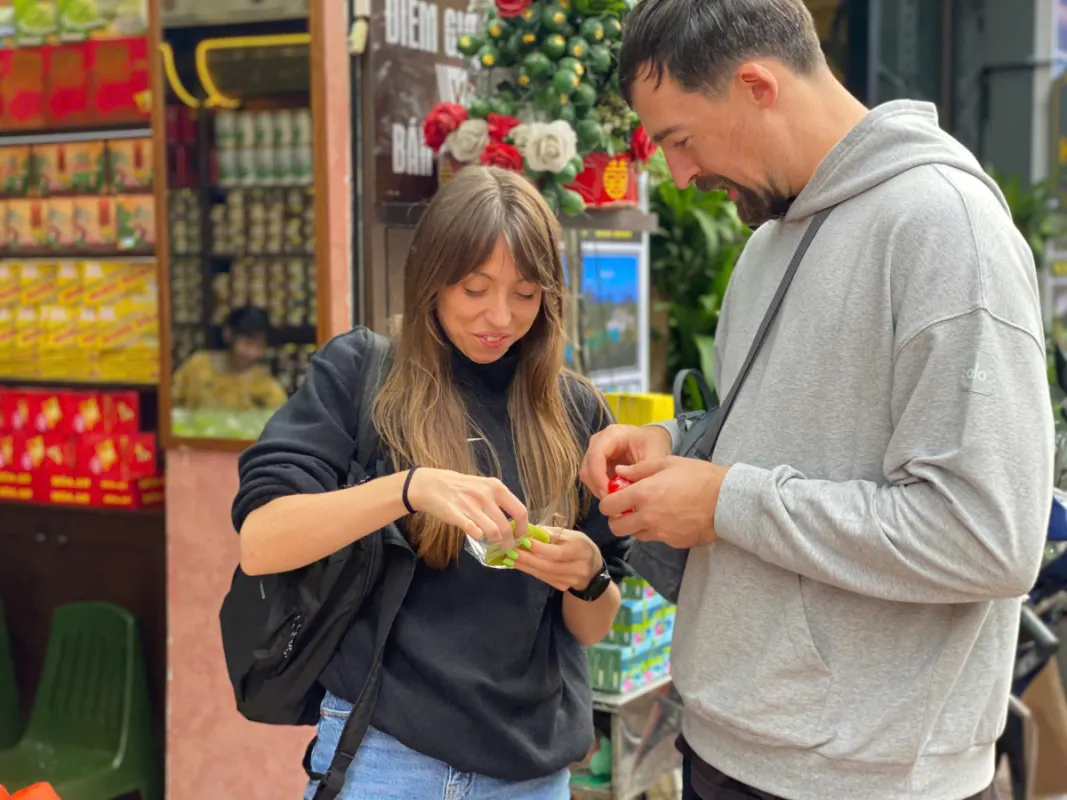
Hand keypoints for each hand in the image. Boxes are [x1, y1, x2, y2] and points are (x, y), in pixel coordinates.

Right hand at [406, 468, 527, 543]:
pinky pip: (474, 531)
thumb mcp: (484, 486)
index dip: (523, 528)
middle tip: (506, 547)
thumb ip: (499, 501)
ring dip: (495, 542)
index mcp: (496, 487)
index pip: (520, 511)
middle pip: (507, 527)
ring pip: (493, 532)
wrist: (431, 484)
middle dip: (509, 542)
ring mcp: (471, 504)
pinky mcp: (456, 514)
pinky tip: (477, 535)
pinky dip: (478, 537)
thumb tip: (515, 521)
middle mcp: (486, 495)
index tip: (519, 537)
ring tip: (493, 543)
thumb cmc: (461, 487)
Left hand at [510, 527, 602, 591]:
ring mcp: (571, 580)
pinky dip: (530, 571)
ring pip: (545, 574)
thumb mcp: (572, 535)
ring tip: (510, 558)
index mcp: (582, 550)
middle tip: (511, 552)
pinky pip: (544, 579)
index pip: (559, 552)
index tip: (525, 541)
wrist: (592, 568)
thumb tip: (531, 530)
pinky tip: (518, 565)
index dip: (541, 549)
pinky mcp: (563, 587)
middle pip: (550, 566)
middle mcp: (578, 568)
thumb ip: (553, 533)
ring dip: (525, 566)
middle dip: (529, 559)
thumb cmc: (579, 546)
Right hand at [580, 424, 671, 498]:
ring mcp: (595, 451)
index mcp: (612, 435)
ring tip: (616, 499)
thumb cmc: (654, 444)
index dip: (598, 477)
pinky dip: (601, 488)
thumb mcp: (654, 457)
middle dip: (598, 486)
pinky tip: (615, 494)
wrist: (652, 440)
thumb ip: (641, 472)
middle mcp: (598, 441)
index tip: (608, 496)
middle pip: (588, 467)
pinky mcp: (596, 462)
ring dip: (598, 489)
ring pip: (587, 475)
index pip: (596, 455)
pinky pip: (592, 478)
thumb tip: (624, 489)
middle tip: (613, 502)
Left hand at [599, 457, 728, 548]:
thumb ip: (639, 469)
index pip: (608, 506)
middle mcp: (647, 517)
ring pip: (634, 535)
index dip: (608, 502)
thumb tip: (619, 472)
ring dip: (635, 525)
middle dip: (617, 518)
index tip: (614, 498)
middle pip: (616, 527)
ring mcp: (660, 532)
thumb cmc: (698, 476)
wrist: (726, 500)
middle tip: (627, 509)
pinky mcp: (673, 542)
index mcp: (642, 494)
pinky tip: (668, 518)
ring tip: (649, 512)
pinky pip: (655, 538)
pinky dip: (655, 530)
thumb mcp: (667, 463)